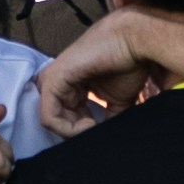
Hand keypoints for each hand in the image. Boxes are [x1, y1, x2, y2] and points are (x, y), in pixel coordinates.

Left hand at [36, 11, 173, 134]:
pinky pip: (49, 117)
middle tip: (97, 132)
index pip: (66, 120)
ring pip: (52, 123)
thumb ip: (107, 120)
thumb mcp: (117, 102)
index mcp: (69, 87)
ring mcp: (52, 80)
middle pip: (58, 123)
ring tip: (94, 127)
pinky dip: (68, 129)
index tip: (102, 132)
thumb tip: (105, 141)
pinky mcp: (52, 80)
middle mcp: (57, 83)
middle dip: (78, 135)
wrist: (134, 41)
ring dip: (75, 133)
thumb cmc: (128, 63)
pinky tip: (89, 124)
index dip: (83, 133)